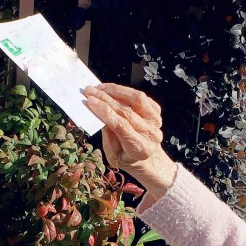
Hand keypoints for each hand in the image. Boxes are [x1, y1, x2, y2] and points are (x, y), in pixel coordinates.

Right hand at [83, 84, 176, 201]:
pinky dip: (124, 91)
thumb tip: (98, 111)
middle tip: (89, 91)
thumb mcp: (112, 154)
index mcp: (140, 148)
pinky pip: (139, 97)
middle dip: (106, 99)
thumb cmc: (126, 156)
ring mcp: (156, 121)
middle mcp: (151, 133)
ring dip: (116, 90)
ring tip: (100, 88)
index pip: (121, 125)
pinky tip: (111, 90)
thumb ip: (107, 134)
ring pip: (137, 99)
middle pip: (126, 111)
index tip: (90, 101)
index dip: (105, 112)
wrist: (146, 157)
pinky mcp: (156, 111)